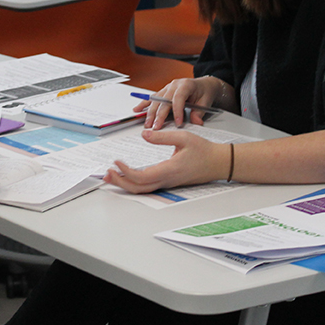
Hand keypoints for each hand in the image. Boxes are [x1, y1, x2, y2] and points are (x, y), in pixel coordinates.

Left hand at [102, 128, 228, 193]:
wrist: (218, 163)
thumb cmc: (204, 151)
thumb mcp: (183, 137)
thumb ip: (162, 136)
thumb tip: (144, 134)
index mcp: (169, 170)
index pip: (141, 176)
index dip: (126, 172)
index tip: (117, 162)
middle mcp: (166, 180)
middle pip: (138, 188)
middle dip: (120, 182)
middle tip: (106, 173)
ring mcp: (167, 183)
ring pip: (142, 189)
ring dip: (125, 184)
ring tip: (112, 176)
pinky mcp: (168, 182)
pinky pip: (148, 187)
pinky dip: (134, 184)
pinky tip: (127, 177)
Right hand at [131, 77, 223, 129]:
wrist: (204, 85)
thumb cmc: (205, 92)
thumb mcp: (206, 101)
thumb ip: (199, 112)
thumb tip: (196, 122)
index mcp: (186, 85)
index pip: (179, 98)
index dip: (177, 111)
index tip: (178, 123)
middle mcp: (174, 85)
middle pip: (164, 100)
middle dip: (160, 115)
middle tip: (157, 127)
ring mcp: (168, 88)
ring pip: (156, 100)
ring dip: (151, 113)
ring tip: (148, 124)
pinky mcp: (164, 92)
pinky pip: (153, 98)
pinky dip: (144, 104)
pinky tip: (137, 109)